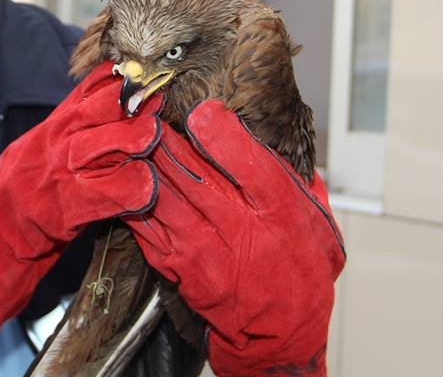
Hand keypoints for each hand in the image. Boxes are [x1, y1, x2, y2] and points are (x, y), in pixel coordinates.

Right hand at [0, 61, 162, 335]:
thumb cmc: (28, 185)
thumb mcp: (48, 141)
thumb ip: (79, 120)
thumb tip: (117, 94)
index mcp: (59, 120)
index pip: (98, 82)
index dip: (129, 75)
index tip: (152, 75)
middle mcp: (61, 138)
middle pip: (111, 104)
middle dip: (142, 102)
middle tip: (160, 105)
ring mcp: (65, 170)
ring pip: (117, 140)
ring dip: (142, 140)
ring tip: (153, 144)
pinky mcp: (70, 205)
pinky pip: (116, 190)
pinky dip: (137, 189)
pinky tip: (144, 190)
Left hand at [123, 99, 345, 375]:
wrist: (280, 332)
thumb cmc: (300, 268)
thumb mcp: (318, 218)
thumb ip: (295, 176)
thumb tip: (276, 129)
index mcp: (280, 211)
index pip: (252, 165)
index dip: (222, 133)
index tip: (202, 109)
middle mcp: (240, 228)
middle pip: (194, 174)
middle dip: (166, 137)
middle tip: (148, 110)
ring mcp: (204, 248)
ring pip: (163, 193)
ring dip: (144, 162)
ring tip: (130, 134)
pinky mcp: (178, 264)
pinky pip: (146, 224)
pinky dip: (132, 196)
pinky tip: (124, 174)